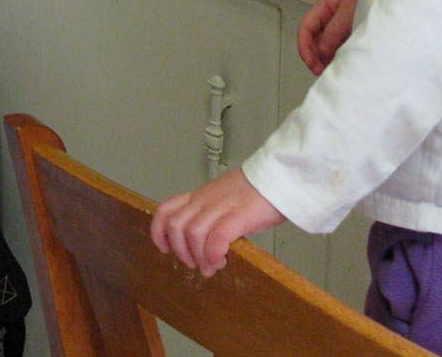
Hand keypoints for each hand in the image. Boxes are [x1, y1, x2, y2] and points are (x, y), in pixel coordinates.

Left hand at [148, 169, 283, 276]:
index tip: (165, 249)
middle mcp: (206, 199)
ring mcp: (221, 205)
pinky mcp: (239, 214)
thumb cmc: (259, 191)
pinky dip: (214, 255)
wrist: (282, 175)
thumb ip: (214, 214)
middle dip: (180, 251)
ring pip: (192, 233)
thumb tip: (208, 244)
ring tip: (212, 266)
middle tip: (195, 264)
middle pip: (175, 226)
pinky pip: (216, 238)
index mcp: (201, 195)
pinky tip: (222, 261)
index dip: (159, 232)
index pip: (166, 209)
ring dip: (198, 257)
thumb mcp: (226, 197)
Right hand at [297, 0, 359, 74]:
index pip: (305, 28)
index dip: (304, 47)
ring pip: (323, 45)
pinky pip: (336, 47)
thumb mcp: (349, 11)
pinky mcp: (347, 33)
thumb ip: (334, 31)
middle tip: (320, 71)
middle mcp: (327, 17)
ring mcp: (337, 26)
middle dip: (313, 56)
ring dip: (324, 58)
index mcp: (323, 7)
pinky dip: (335, 56)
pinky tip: (340, 64)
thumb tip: (321, 51)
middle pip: (312, 39)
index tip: (311, 63)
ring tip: (330, 70)